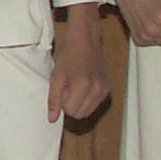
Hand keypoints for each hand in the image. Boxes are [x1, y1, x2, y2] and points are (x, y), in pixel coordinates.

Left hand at [47, 7, 109, 122]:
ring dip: (79, 103)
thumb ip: (54, 100)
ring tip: (76, 86)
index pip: (71, 112)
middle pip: (81, 115)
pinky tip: (84, 85)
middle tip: (68, 87)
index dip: (63, 103)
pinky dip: (87, 99)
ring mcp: (105, 89)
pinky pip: (95, 104)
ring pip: (88, 112)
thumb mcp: (56, 77)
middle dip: (71, 105)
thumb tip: (52, 120)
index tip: (63, 88)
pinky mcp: (108, 88)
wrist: (86, 39)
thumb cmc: (68, 55)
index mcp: (83, 85)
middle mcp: (98, 89)